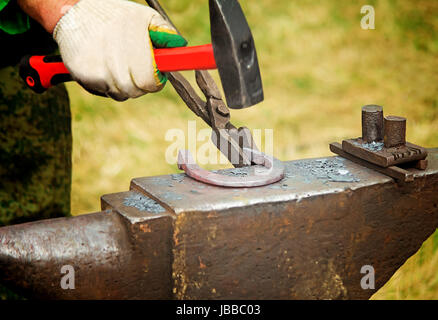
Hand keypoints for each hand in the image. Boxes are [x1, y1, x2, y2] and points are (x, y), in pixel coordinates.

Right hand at [18, 0, 186, 100]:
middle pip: (136, 91)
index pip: (150, 82)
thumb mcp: (143, 16)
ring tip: (118, 65)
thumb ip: (164, 32)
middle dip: (140, 83)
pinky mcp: (83, 75)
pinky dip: (106, 85)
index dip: (155, 81)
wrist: (72, 13)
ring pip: (120, 94)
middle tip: (136, 69)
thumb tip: (180, 45)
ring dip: (123, 85)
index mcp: (133, 44)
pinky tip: (104, 67)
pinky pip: (103, 92)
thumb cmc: (114, 16)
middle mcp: (114, 59)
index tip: (155, 75)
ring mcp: (97, 69)